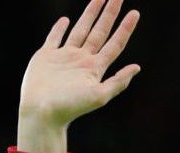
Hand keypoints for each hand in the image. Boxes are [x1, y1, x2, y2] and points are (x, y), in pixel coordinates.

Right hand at [19, 0, 140, 128]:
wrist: (42, 113)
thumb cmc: (70, 107)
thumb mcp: (99, 95)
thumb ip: (118, 82)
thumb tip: (137, 67)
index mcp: (95, 68)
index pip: (114, 43)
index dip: (125, 28)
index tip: (135, 13)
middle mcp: (82, 60)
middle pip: (99, 31)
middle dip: (109, 14)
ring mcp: (64, 57)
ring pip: (80, 30)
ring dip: (90, 15)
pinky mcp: (46, 57)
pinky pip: (54, 38)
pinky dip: (59, 29)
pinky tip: (65, 20)